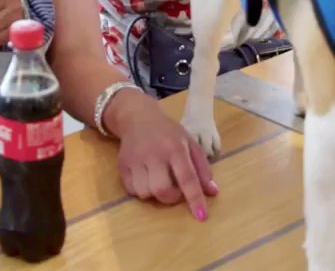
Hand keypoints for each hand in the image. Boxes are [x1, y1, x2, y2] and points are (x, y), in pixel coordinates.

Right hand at [112, 93, 218, 220]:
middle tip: (174, 189)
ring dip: (154, 194)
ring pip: (145, 193)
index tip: (202, 217)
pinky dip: (140, 190)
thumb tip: (212, 192)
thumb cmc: (168, 133)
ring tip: (158, 180)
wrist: (138, 117)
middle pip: (162, 190)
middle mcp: (155, 154)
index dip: (195, 199)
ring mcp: (136, 159)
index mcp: (176, 148)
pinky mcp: (122, 164)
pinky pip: (131, 190)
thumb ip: (202, 168)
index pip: (188, 178)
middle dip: (171, 197)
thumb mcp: (190, 143)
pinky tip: (145, 178)